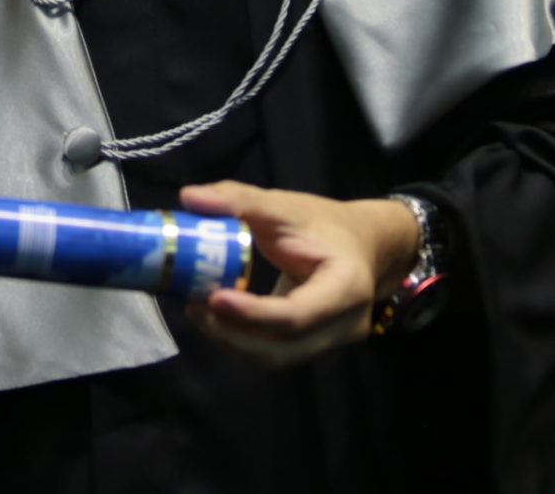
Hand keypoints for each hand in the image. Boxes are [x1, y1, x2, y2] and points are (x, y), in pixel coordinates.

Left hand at [176, 183, 418, 369]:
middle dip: (232, 334)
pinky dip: (243, 340)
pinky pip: (276, 352)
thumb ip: (240, 200)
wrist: (366, 245)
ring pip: (276, 358)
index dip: (252, 314)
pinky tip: (218, 317)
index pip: (296, 315)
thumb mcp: (287, 206)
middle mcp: (344, 325)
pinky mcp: (315, 346)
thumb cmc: (326, 224)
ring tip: (199, 311)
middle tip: (194, 306)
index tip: (212, 297)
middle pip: (282, 349)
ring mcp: (332, 343)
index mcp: (346, 287)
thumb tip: (189, 196)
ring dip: (232, 341)